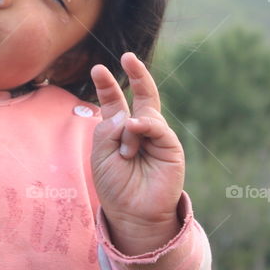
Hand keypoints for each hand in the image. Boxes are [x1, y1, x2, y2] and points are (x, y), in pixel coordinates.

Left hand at [90, 52, 185, 254]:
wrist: (133, 213)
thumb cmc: (114, 186)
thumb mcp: (100, 154)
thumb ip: (108, 130)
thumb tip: (129, 115)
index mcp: (119, 130)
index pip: (115, 102)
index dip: (108, 85)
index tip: (99, 69)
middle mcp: (140, 130)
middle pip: (142, 95)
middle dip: (137, 74)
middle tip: (128, 56)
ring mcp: (157, 137)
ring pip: (143, 115)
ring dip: (129, 132)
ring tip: (126, 155)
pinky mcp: (170, 147)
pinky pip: (157, 127)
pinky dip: (144, 128)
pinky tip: (135, 132)